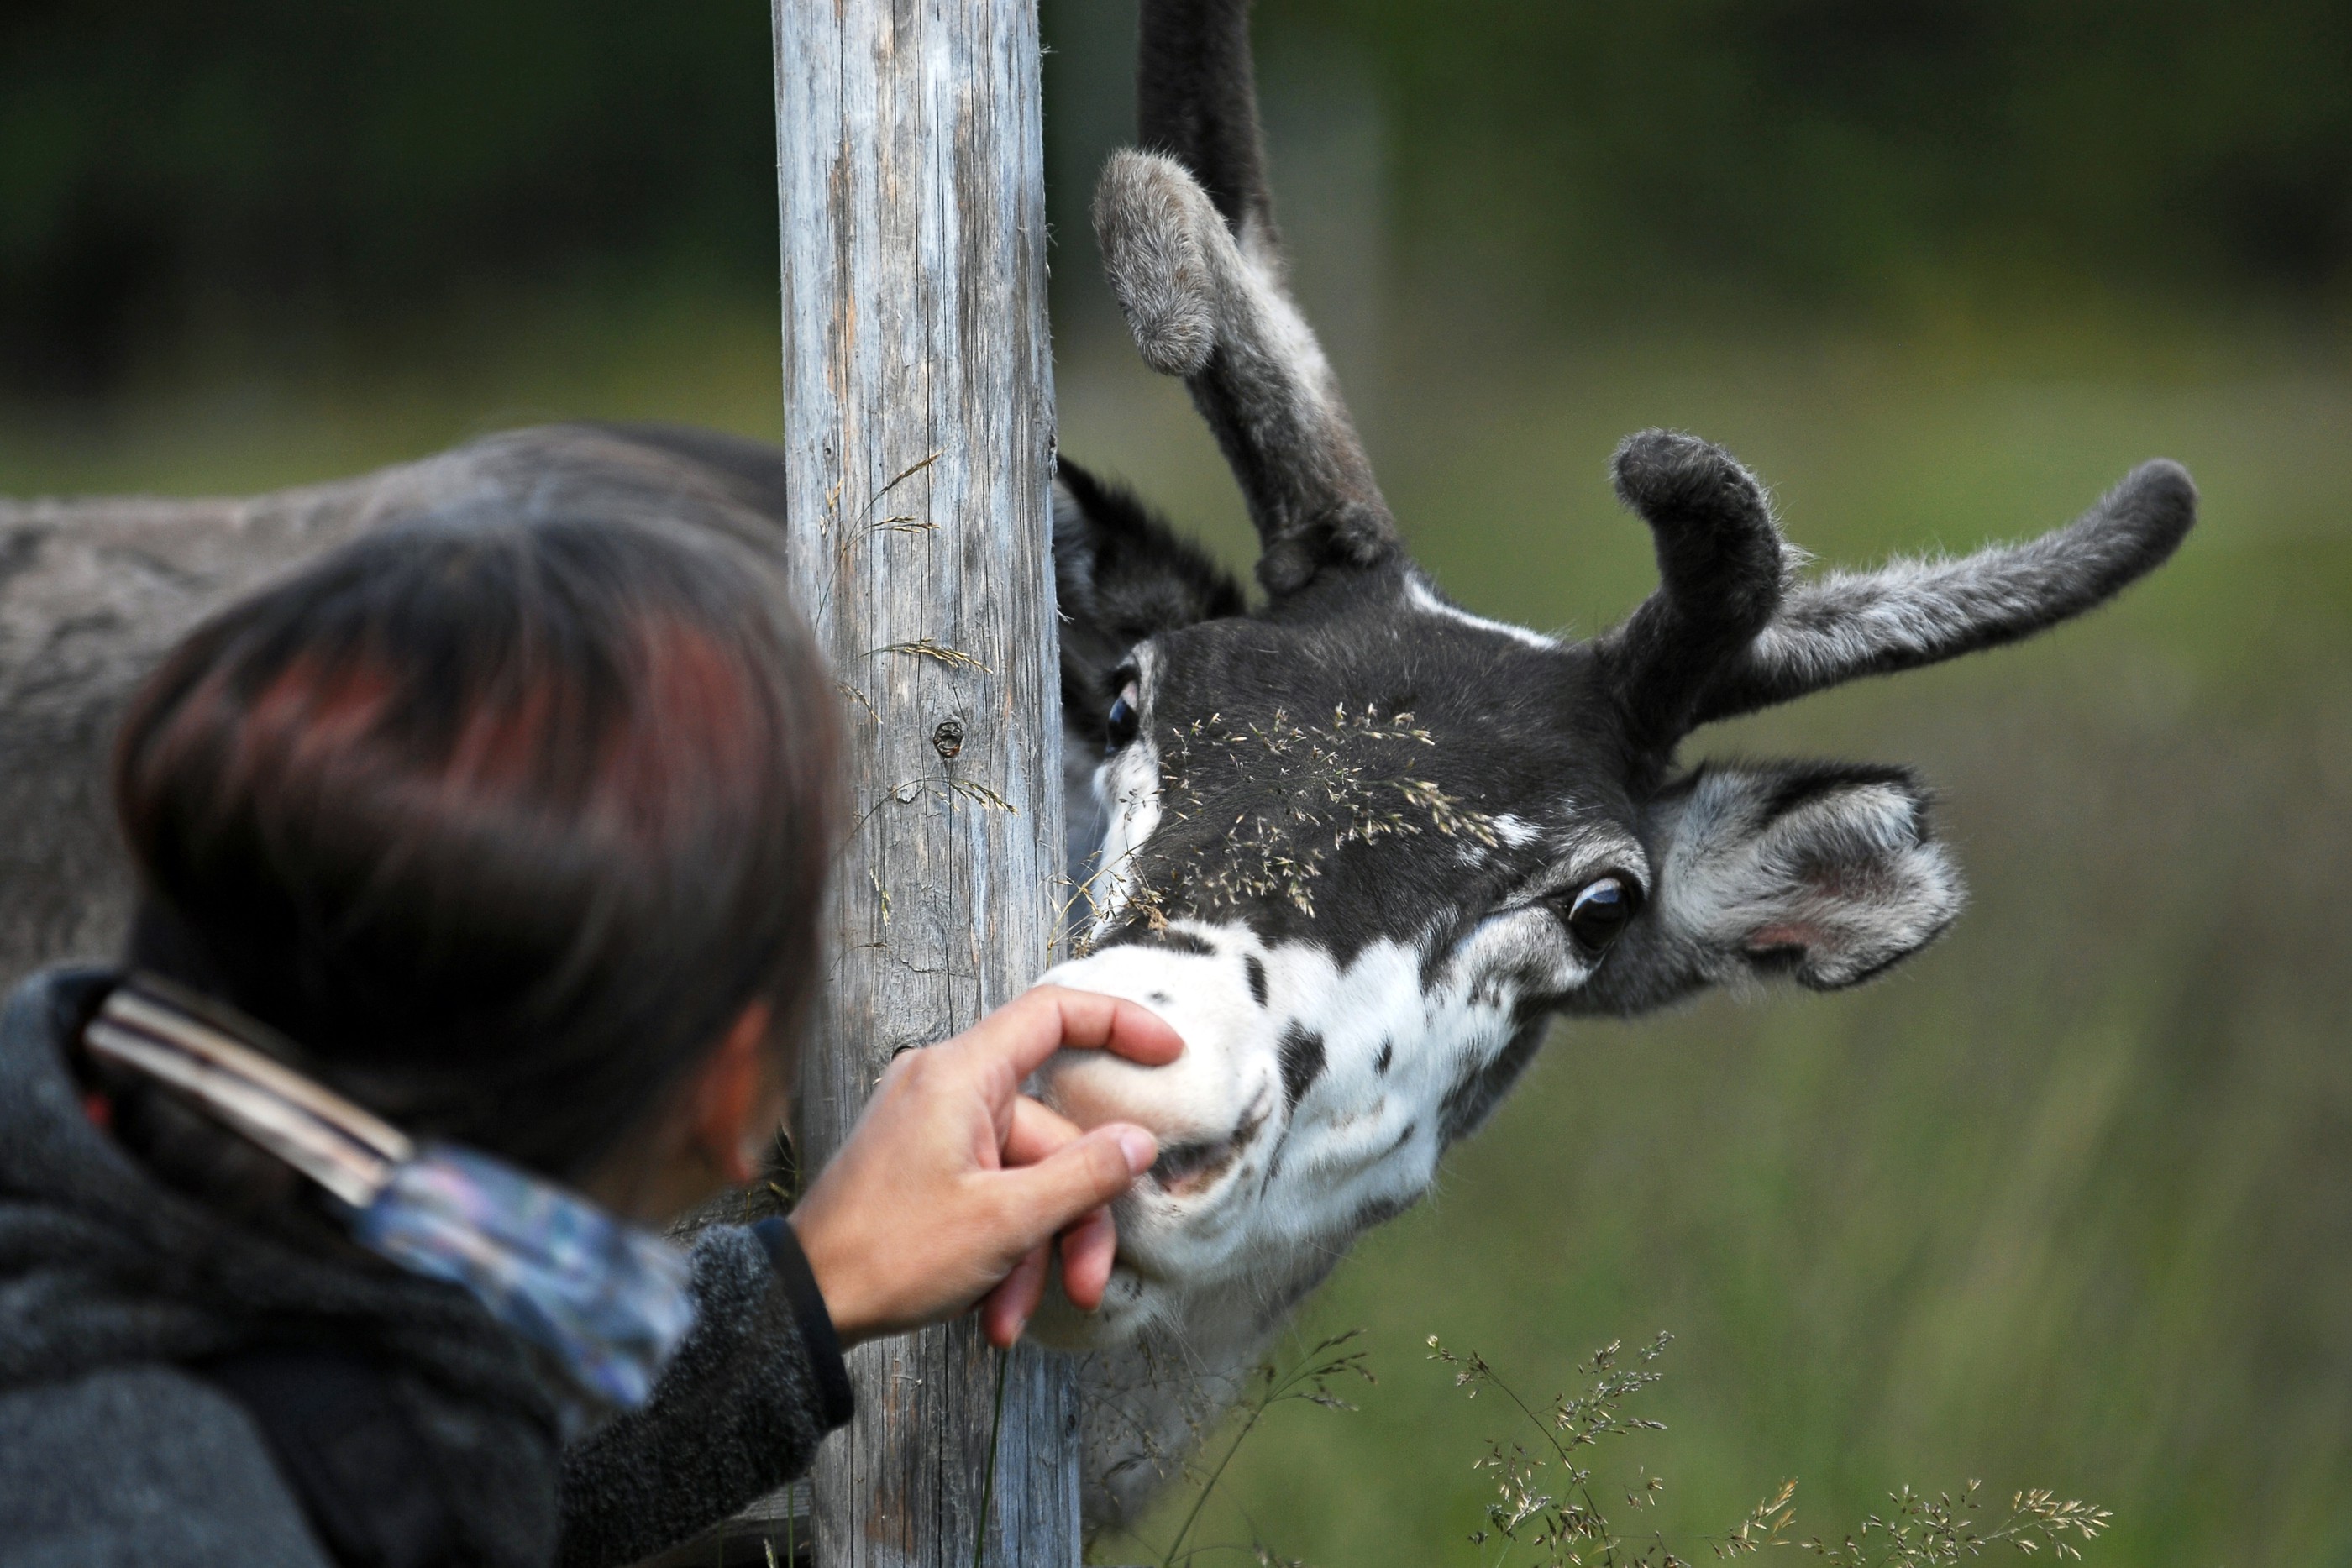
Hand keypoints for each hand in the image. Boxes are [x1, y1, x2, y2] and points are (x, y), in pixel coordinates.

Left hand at [788, 986, 1181, 1348]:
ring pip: (1024, 1177)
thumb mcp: (1005, 1221)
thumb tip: (1137, 1143)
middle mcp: (947, 1088)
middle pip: (1051, 1133)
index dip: (1119, 1023)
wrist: (804, 1305)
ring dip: (1034, 1251)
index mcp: (960, 1075)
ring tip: (1014, 1318)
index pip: (1053, 1013)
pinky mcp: (924, 1165)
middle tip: (1086, 1282)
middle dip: (1072, 1216)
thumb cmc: (889, 1254)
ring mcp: (933, 1128)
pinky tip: (992, 1311)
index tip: (1169, 1053)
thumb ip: (1082, 1175)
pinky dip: (1001, 1249)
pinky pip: (990, 1193)